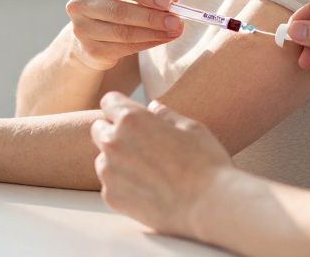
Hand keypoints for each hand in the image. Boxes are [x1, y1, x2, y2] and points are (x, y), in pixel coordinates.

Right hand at [66, 0, 183, 70]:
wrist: (89, 33)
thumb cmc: (112, 7)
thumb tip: (173, 0)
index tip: (168, 2)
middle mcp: (79, 4)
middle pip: (120, 11)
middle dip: (152, 17)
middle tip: (176, 21)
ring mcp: (82, 29)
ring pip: (123, 33)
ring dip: (153, 33)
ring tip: (174, 31)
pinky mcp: (90, 49)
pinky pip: (124, 48)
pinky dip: (147, 44)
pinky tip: (162, 39)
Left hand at [90, 92, 231, 240]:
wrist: (209, 207)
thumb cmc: (206, 163)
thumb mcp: (191, 128)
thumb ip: (166, 115)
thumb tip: (153, 107)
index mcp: (131, 119)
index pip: (109, 102)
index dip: (121, 107)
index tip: (131, 116)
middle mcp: (113, 142)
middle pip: (100, 129)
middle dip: (115, 132)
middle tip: (141, 145)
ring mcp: (109, 172)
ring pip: (103, 158)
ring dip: (117, 160)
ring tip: (148, 171)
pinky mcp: (111, 197)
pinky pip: (110, 184)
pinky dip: (123, 185)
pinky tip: (148, 189)